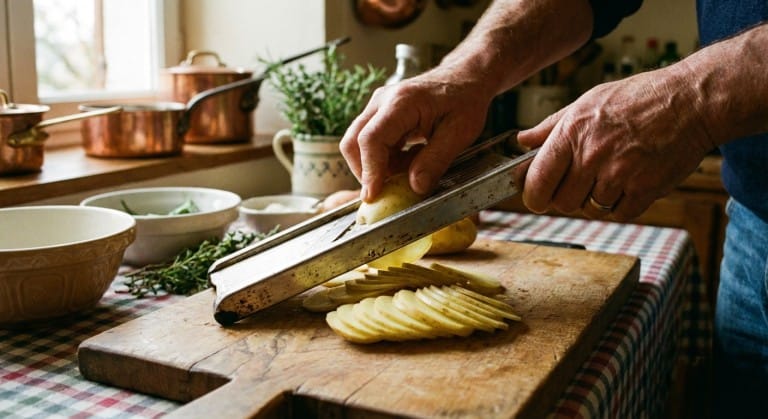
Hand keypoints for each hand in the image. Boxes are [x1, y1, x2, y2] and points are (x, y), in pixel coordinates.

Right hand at [340, 69, 491, 201]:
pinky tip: (408, 160)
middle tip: (388, 191)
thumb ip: (436, 160)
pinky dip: (384, 160)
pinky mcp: (379, 116)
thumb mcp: (460, 133)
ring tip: (409, 170)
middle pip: (353, 142)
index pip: (371, 139)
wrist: (464, 78)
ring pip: (357, 145)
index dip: (369, 170)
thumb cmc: (465, 100)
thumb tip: (415, 187)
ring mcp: (377, 108)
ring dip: (377, 166)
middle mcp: (382, 102)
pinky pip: (371, 143)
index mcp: (402, 103)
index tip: (373, 195)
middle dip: (365, 172)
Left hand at [517, 69, 715, 220]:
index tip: (536, 196)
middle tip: (578, 183)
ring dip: (595, 199)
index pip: (537, 180)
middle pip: (560, 202)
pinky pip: (619, 214)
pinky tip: (628, 183)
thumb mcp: (587, 102)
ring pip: (589, 209)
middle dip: (564, 198)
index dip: (532, 194)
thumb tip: (521, 141)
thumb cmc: (638, 98)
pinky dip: (620, 205)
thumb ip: (551, 126)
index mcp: (572, 133)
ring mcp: (619, 175)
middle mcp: (592, 156)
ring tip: (610, 174)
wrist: (690, 102)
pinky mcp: (644, 190)